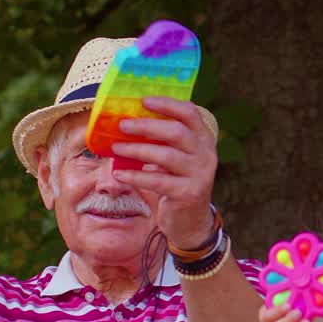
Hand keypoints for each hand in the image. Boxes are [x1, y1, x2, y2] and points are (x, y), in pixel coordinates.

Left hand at [108, 97, 217, 246]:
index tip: (143, 101)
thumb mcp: (175, 158)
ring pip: (166, 156)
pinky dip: (136, 176)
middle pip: (177, 132)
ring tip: (116, 148)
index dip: (167, 104)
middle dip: (147, 126)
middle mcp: (206, 154)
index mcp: (203, 139)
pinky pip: (158, 181)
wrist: (191, 221)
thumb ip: (162, 141)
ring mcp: (199, 174)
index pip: (190, 113)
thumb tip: (127, 122)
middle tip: (122, 125)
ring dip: (137, 150)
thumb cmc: (177, 182)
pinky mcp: (188, 193)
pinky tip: (119, 173)